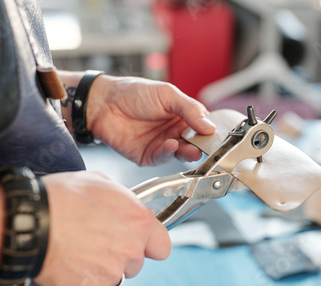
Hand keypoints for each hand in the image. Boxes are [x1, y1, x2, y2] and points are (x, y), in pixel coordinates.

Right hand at [34, 171, 170, 285]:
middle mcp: (130, 250)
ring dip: (104, 268)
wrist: (26, 222)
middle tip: (98, 241)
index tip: (142, 243)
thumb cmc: (60, 198)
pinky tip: (69, 263)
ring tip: (80, 251)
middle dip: (122, 255)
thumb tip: (128, 207)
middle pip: (137, 263)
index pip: (163, 246)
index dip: (151, 244)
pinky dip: (83, 280)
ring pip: (116, 277)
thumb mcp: (100, 182)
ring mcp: (110, 273)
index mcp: (138, 223)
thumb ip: (124, 200)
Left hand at [86, 76, 215, 165]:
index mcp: (183, 115)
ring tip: (191, 148)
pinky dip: (169, 152)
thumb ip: (189, 109)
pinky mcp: (150, 156)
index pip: (204, 126)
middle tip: (207, 145)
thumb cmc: (133, 93)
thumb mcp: (167, 94)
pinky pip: (164, 158)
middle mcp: (175, 131)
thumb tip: (209, 126)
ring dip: (188, 152)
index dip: (211, 131)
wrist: (103, 103)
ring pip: (182, 153)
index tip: (216, 135)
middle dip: (202, 146)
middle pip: (196, 143)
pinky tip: (170, 144)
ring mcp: (163, 144)